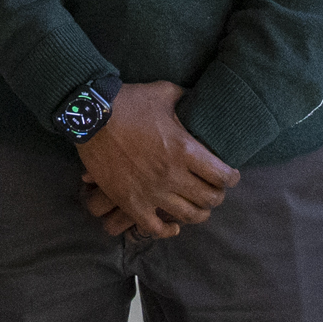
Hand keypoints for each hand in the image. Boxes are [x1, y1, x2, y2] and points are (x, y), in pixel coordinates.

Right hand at [74, 82, 238, 239]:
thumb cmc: (129, 101)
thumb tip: (201, 98)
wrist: (91, 114)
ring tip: (198, 207)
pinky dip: (167, 230)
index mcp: (185, 149)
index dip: (231, 178)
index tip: (231, 176)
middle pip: (209, 199)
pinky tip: (173, 225)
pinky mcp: (130, 202)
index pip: (222, 175)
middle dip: (217, 196)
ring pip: (187, 216)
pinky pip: (155, 228)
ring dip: (198, 213)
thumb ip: (187, 98)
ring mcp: (151, 192)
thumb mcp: (165, 92)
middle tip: (215, 190)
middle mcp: (172, 175)